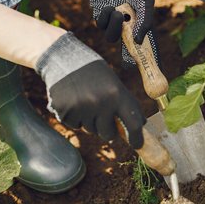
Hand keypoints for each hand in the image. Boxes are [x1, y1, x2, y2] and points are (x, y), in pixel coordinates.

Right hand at [36, 32, 145, 148]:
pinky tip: (73, 101)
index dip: (137, 138)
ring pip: (91, 130)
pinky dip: (75, 117)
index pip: (133, 124)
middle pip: (109, 134)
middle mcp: (101, 103)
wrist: (63, 59)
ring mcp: (82, 109)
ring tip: (85, 100)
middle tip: (103, 117)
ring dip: (90, 121)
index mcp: (117, 94)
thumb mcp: (114, 83)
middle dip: (108, 131)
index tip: (137, 144)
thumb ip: (126, 103)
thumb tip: (142, 124)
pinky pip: (75, 125)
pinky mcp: (65, 112)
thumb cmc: (93, 73)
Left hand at [89, 0, 160, 67]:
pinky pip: (101, 25)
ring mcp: (115, 22)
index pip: (149, 46)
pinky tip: (109, 6)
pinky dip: (105, 17)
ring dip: (114, 27)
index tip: (155, 73)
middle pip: (129, 50)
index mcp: (144, 23)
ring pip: (112, 38)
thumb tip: (137, 41)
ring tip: (118, 11)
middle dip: (129, 61)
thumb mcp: (145, 1)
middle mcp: (129, 25)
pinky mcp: (101, 16)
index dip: (152, 61)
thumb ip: (145, 21)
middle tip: (129, 66)